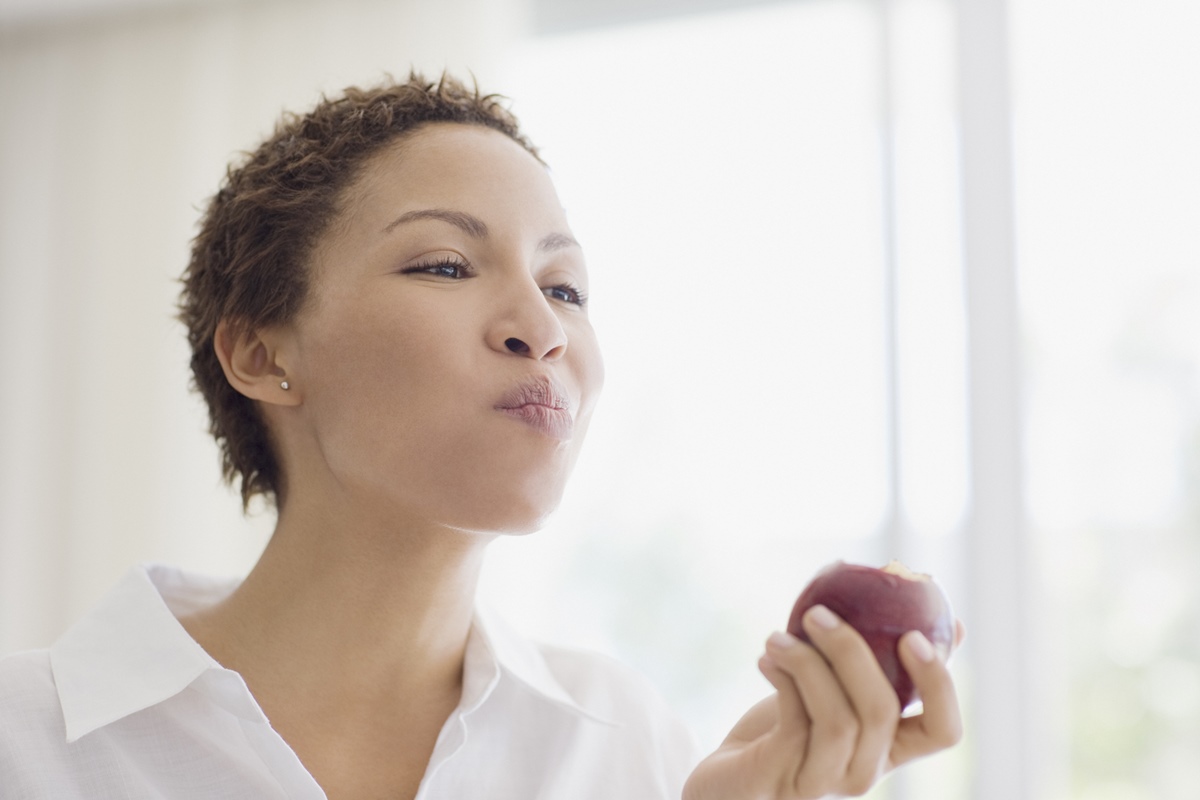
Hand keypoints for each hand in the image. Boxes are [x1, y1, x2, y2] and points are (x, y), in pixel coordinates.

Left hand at [682, 606, 963, 799]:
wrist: (729, 775)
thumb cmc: (789, 725)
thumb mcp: (838, 690)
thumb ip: (880, 663)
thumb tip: (957, 626)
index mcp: (889, 747)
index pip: (943, 731)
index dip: (939, 685)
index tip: (911, 634)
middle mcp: (865, 770)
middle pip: (882, 712)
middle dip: (851, 651)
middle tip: (817, 613)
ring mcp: (827, 780)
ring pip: (839, 719)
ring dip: (807, 663)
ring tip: (776, 637)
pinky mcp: (785, 777)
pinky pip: (795, 721)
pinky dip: (782, 678)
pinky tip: (765, 659)